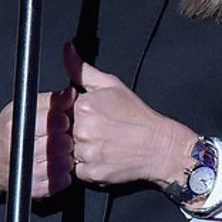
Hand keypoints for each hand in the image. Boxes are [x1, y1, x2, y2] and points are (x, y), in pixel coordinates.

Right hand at [0, 88, 74, 200]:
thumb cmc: (5, 134)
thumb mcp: (21, 109)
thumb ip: (48, 101)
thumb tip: (71, 94)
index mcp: (16, 128)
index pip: (54, 120)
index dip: (63, 118)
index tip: (61, 119)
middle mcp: (21, 152)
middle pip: (62, 142)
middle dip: (67, 137)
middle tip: (60, 136)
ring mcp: (28, 173)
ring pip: (66, 162)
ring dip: (66, 155)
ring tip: (55, 150)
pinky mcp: (35, 189)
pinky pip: (64, 179)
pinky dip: (64, 172)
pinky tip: (53, 164)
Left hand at [65, 42, 197, 187]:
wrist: (159, 145)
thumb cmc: (137, 115)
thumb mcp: (111, 85)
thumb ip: (82, 69)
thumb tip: (67, 49)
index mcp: (84, 105)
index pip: (61, 111)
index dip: (75, 115)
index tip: (93, 118)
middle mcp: (83, 129)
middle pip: (64, 132)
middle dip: (77, 133)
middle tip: (100, 132)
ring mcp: (87, 152)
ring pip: (68, 152)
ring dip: (81, 150)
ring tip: (103, 144)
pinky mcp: (91, 173)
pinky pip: (77, 171)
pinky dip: (87, 166)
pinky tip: (103, 157)